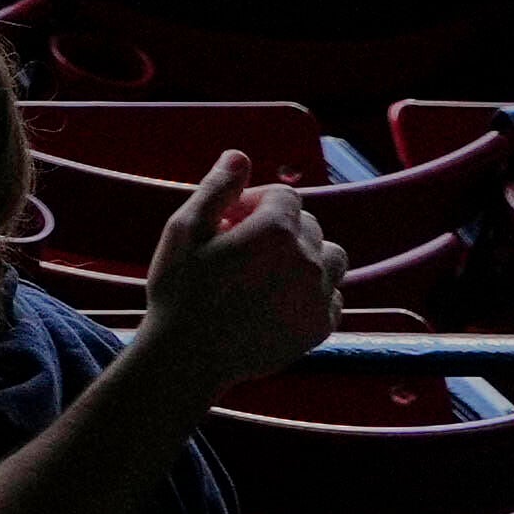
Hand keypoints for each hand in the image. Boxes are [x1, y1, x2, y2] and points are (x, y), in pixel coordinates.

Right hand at [125, 154, 346, 399]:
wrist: (189, 357)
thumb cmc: (180, 290)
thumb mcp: (184, 230)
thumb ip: (216, 188)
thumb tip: (239, 156)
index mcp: (276, 231)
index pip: (285, 196)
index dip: (254, 203)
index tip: (229, 222)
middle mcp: (308, 260)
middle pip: (308, 224)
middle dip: (279, 228)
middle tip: (242, 250)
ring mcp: (319, 295)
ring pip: (331, 257)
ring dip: (306, 256)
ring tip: (270, 272)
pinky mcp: (321, 326)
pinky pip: (333, 295)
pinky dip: (313, 292)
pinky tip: (279, 301)